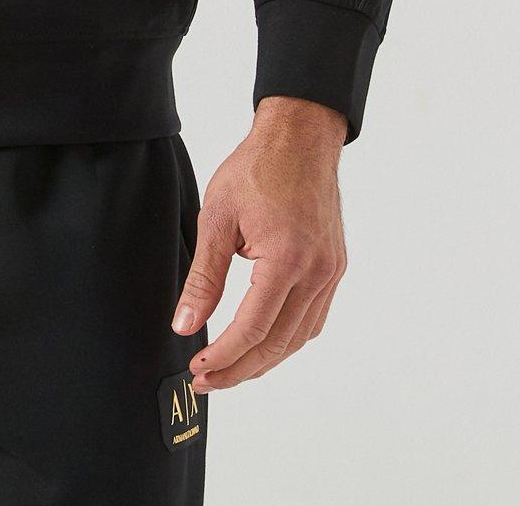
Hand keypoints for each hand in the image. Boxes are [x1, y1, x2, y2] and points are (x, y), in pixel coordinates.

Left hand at [171, 96, 347, 391]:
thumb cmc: (257, 168)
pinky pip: (313, 319)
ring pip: (299, 338)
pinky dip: (287, 338)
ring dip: (264, 360)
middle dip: (240, 370)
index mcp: (287, 260)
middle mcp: (316, 273)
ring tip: (230, 369)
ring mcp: (330, 273)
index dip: (224, 357)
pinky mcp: (334, 268)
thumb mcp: (217, 218)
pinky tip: (263, 341)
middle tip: (207, 381)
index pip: (253, 329)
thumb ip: (204, 278)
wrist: (300, 138)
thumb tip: (185, 325)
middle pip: (278, 344)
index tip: (197, 369)